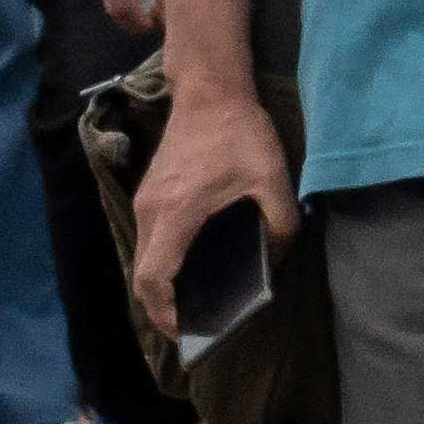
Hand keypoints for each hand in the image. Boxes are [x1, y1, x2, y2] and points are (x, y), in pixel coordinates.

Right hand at [124, 61, 296, 318]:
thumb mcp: (273, 179)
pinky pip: (152, 242)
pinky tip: (194, 272)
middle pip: (143, 275)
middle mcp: (152, 210)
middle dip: (163, 308)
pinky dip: (164, 265)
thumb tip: (277, 259)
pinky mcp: (150, 195)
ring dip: (162, 287)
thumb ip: (279, 224)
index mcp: (178, 211)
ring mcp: (146, 202)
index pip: (154, 275)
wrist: (209, 93)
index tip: (186, 330)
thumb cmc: (240, 134)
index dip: (165, 310)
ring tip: (197, 307)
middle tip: (196, 328)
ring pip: (145, 258)